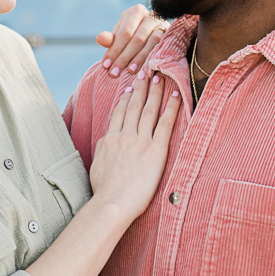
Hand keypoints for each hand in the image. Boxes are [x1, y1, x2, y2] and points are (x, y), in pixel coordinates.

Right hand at [89, 73, 180, 220]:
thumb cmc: (104, 192)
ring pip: (148, 110)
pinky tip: (176, 96)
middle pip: (133, 105)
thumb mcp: (97, 166)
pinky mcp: (155, 150)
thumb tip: (106, 144)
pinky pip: (165, 124)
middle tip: (145, 72)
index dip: (125, 98)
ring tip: (159, 78)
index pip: (119, 113)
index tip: (130, 88)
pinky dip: (171, 108)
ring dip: (154, 92)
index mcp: (109, 139)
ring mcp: (140, 141)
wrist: (112, 203)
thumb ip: (103, 151)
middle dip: (140, 87)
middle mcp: (124, 136)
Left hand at [96, 4, 168, 78]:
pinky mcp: (171, 35)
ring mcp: (163, 24)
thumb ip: (109, 39)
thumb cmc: (131, 36)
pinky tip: (145, 69)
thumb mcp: (119, 36)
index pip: (124, 32)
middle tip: (114, 73)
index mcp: (135, 12)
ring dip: (139, 59)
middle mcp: (151, 15)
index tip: (105, 65)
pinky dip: (153, 58)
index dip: (114, 49)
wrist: (153, 36)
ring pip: (152, 42)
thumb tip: (100, 39)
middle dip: (124, 57)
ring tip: (129, 71)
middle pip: (137, 38)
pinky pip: (163, 46)